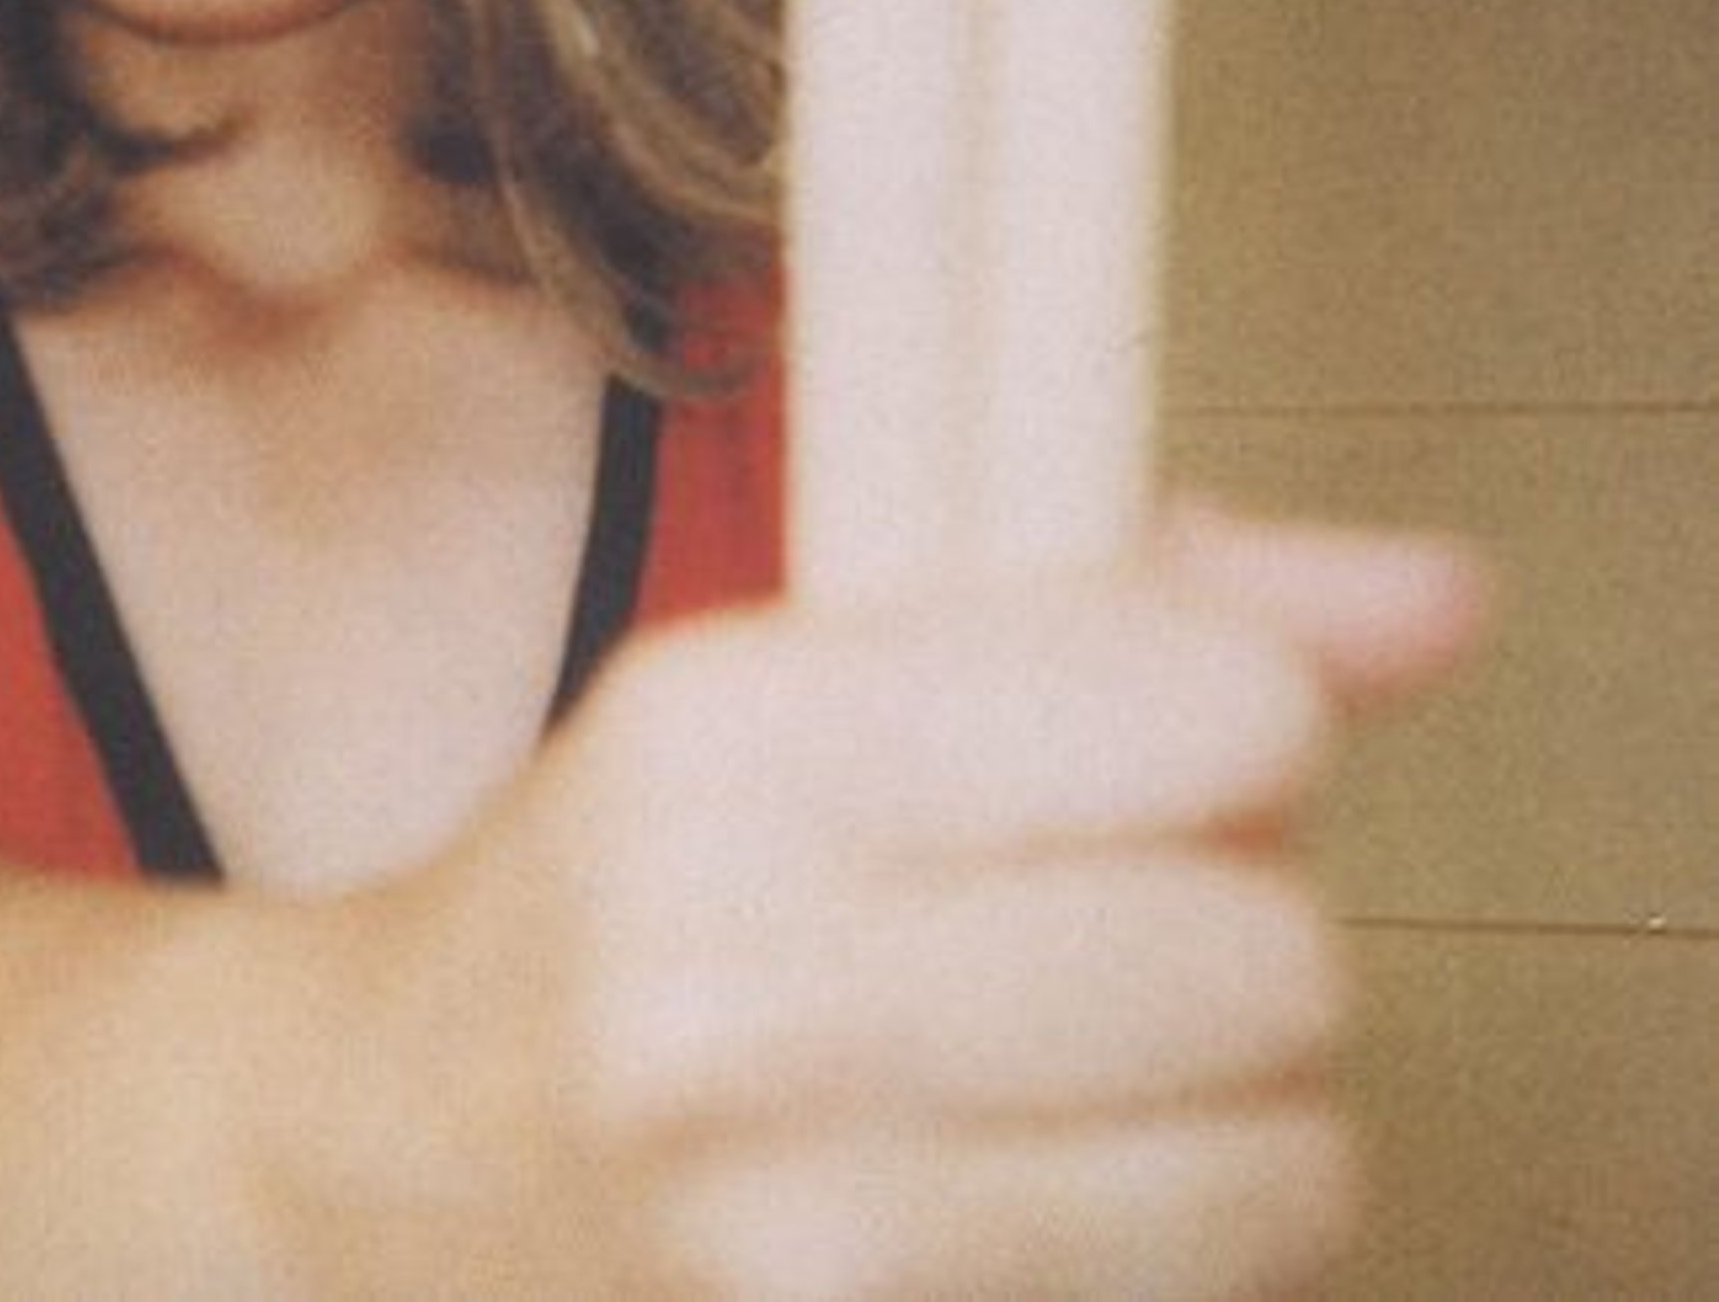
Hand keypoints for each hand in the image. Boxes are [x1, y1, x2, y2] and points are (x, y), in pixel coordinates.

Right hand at [333, 510, 1486, 1299]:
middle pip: (1275, 954)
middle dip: (1235, 925)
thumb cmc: (625, 888)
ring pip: (1290, 1165)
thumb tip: (1448, 598)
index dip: (1234, 716)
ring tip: (1072, 1063)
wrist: (382, 1160)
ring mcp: (803, 1239)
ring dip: (1229, 1106)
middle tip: (1105, 917)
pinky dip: (1170, 1237)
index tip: (1158, 737)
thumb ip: (1134, 609)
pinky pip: (1206, 1298)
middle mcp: (744, 990)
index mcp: (726, 738)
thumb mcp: (805, 676)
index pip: (1209, 708)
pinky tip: (1025, 1183)